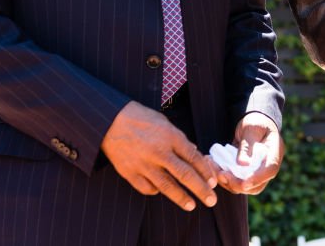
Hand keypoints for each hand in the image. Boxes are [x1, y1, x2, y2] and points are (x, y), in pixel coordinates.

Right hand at [101, 101, 217, 209]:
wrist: (110, 121)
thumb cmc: (141, 119)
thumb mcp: (165, 123)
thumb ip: (179, 140)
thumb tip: (194, 154)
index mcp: (170, 136)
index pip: (193, 158)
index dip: (205, 172)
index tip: (213, 182)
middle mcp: (159, 152)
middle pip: (184, 175)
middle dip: (200, 189)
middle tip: (211, 200)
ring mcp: (144, 164)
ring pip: (167, 186)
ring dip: (181, 198)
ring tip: (191, 206)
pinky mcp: (130, 173)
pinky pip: (147, 188)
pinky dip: (156, 191)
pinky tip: (162, 192)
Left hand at [213, 112, 283, 194]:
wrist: (254, 121)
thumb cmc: (255, 122)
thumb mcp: (251, 128)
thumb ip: (247, 145)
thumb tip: (242, 163)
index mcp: (274, 152)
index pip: (269, 169)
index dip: (257, 178)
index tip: (244, 183)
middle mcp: (266, 166)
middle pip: (257, 185)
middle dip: (238, 184)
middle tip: (221, 174)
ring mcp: (257, 171)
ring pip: (244, 186)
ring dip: (228, 182)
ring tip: (215, 170)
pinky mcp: (246, 173)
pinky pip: (237, 181)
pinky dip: (225, 177)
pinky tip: (214, 168)